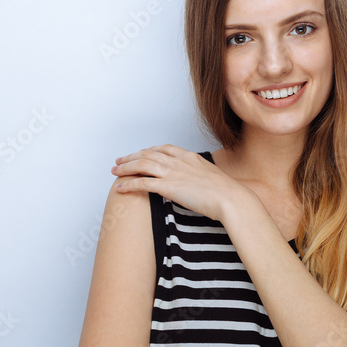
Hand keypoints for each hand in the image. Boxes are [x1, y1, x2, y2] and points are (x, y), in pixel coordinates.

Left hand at [111, 144, 248, 221]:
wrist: (231, 198)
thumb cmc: (227, 192)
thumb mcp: (214, 178)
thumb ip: (202, 176)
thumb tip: (200, 183)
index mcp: (190, 157)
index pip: (164, 149)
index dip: (149, 150)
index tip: (140, 153)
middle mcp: (179, 162)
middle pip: (148, 154)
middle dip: (131, 157)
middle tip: (119, 161)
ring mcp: (173, 173)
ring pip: (142, 165)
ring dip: (126, 167)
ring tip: (115, 172)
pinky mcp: (169, 187)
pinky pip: (143, 183)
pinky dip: (129, 184)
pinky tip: (120, 188)